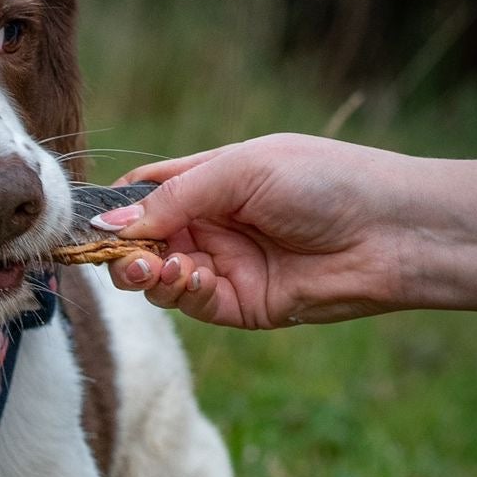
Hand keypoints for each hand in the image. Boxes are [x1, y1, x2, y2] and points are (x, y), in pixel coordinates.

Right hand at [98, 133, 408, 326]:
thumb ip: (174, 198)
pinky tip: (192, 277)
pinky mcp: (243, 305)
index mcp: (210, 181)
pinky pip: (195, 304)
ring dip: (149, 274)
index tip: (85, 222)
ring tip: (157, 268)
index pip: (144, 194)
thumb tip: (110, 224)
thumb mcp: (241, 171)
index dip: (114, 208)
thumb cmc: (325, 181)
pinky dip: (183, 293)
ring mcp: (226, 266)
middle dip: (124, 250)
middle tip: (122, 256)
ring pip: (161, 278)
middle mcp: (212, 225)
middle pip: (143, 242)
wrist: (391, 231)